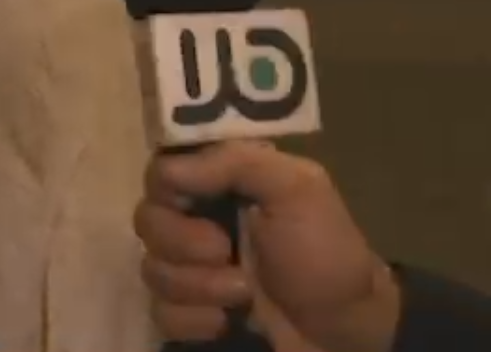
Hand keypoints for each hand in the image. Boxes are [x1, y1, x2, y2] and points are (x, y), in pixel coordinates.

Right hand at [133, 141, 400, 351]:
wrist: (344, 328)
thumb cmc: (325, 250)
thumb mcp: (298, 188)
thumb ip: (238, 162)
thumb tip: (170, 169)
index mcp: (219, 183)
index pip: (161, 169)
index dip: (169, 187)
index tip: (194, 201)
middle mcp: (196, 221)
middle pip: (146, 219)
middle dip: (184, 243)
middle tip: (226, 251)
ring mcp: (190, 270)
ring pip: (152, 269)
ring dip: (199, 286)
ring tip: (244, 294)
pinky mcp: (189, 313)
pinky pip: (161, 312)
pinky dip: (195, 320)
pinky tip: (228, 321)